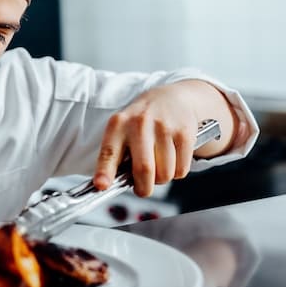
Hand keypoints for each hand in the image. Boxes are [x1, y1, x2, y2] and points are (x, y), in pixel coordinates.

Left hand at [93, 82, 207, 196]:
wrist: (173, 98)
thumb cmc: (142, 120)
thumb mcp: (123, 128)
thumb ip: (117, 154)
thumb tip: (111, 184)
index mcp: (118, 124)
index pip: (109, 151)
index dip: (105, 171)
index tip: (102, 185)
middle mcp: (140, 123)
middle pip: (144, 170)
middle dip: (144, 188)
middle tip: (143, 188)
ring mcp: (164, 127)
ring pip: (165, 173)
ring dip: (162, 179)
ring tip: (158, 165)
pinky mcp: (184, 133)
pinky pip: (181, 169)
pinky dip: (177, 172)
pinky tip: (172, 159)